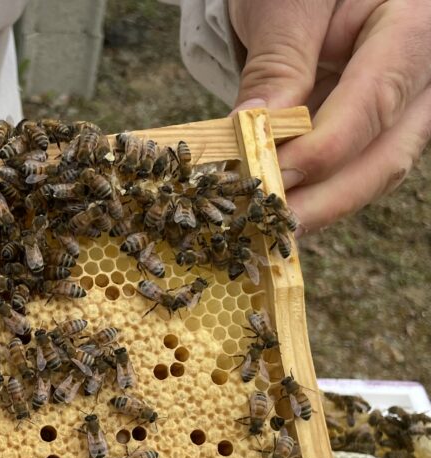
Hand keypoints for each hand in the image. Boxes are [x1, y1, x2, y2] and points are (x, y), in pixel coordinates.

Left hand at [229, 0, 430, 233]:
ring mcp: (406, 106)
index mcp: (414, 28)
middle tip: (266, 225)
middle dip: (323, 200)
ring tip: (263, 225)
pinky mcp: (377, 127)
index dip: (321, 153)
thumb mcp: (286, 4)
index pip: (374, 104)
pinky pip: (351, 168)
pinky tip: (271, 208)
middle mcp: (424, 73)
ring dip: (316, 206)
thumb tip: (253, 133)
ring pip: (371, 172)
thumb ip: (277, 65)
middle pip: (385, 154)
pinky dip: (312, 191)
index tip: (270, 182)